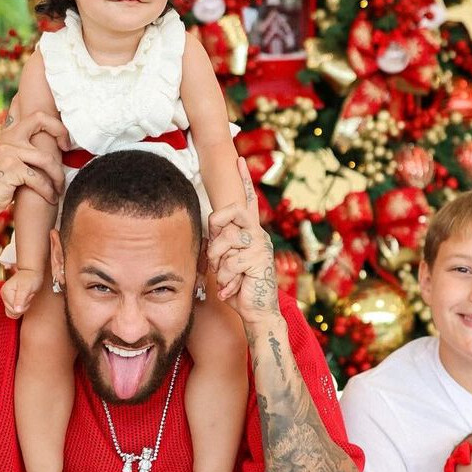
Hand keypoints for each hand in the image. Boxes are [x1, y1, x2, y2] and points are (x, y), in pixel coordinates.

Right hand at [0, 103, 70, 228]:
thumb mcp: (6, 160)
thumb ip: (21, 150)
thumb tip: (49, 146)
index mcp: (8, 134)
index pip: (30, 112)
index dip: (52, 121)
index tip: (63, 137)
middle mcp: (8, 139)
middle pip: (41, 121)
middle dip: (61, 131)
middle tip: (68, 148)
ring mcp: (9, 152)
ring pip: (46, 159)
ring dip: (58, 176)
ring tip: (60, 188)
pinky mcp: (11, 169)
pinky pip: (39, 179)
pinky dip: (48, 190)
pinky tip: (51, 198)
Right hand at [1, 268, 44, 319]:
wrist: (32, 272)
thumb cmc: (31, 278)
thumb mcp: (27, 288)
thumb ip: (21, 299)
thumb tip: (17, 310)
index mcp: (6, 292)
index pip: (14, 310)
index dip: (24, 305)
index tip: (28, 294)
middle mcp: (4, 295)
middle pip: (13, 312)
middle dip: (24, 306)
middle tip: (27, 295)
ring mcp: (6, 298)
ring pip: (14, 312)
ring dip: (23, 306)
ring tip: (26, 296)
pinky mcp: (10, 300)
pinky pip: (15, 310)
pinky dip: (21, 307)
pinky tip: (24, 299)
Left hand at [206, 158, 280, 325]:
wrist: (257, 312)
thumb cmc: (239, 287)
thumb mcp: (225, 262)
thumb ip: (220, 245)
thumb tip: (211, 235)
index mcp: (250, 233)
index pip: (247, 202)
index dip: (242, 180)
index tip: (237, 159)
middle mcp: (258, 235)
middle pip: (232, 211)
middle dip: (217, 226)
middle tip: (216, 251)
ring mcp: (260, 246)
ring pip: (226, 240)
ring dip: (218, 263)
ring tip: (227, 277)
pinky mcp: (259, 260)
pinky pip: (229, 262)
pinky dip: (226, 278)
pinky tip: (234, 287)